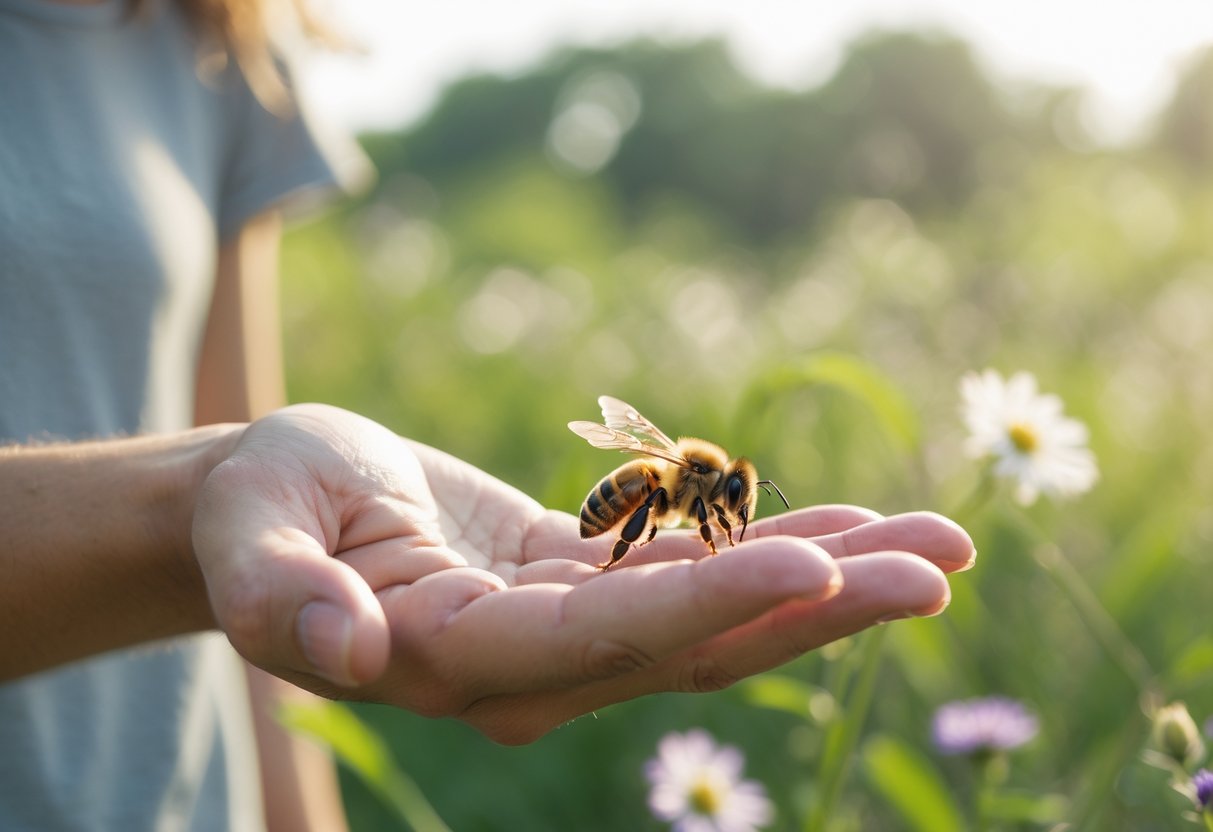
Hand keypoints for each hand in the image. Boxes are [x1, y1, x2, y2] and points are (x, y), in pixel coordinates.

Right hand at [194, 404, 973, 743]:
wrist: (282, 511)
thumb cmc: (258, 511)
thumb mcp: (248, 538)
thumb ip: (276, 597)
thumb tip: (339, 648)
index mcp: (457, 660)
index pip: (606, 641)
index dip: (711, 603)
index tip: (820, 558)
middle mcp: (531, 670)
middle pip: (698, 646)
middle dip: (821, 602)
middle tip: (942, 562)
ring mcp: (567, 637)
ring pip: (718, 619)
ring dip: (830, 577)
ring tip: (942, 542)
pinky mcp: (582, 592)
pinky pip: (693, 579)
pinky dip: (771, 549)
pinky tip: (852, 521)